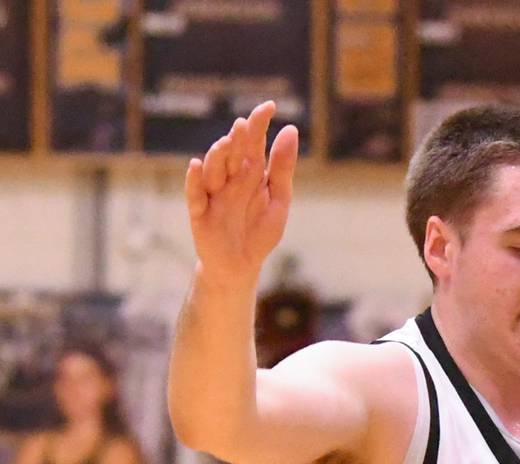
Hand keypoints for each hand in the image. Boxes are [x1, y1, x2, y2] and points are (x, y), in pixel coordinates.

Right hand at [184, 102, 298, 282]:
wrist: (241, 266)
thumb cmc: (259, 232)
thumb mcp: (278, 199)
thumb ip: (282, 168)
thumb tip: (291, 129)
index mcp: (250, 173)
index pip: (254, 144)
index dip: (259, 125)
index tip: (270, 106)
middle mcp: (229, 179)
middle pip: (232, 154)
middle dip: (238, 139)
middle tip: (246, 124)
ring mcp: (212, 194)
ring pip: (212, 169)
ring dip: (218, 155)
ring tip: (227, 142)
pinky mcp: (199, 212)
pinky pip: (194, 194)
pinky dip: (194, 180)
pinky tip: (197, 166)